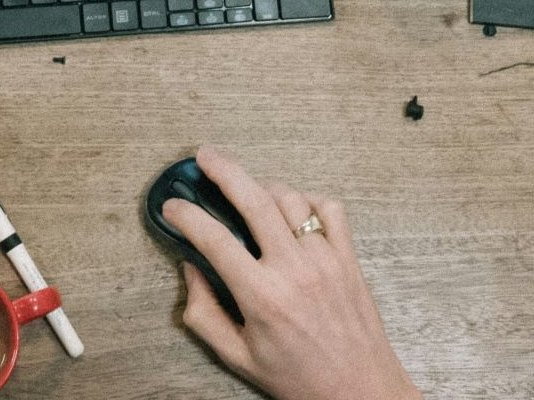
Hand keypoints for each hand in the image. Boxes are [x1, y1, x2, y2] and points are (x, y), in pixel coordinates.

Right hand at [167, 147, 418, 399]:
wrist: (360, 390)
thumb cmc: (299, 378)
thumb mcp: (238, 356)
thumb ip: (204, 314)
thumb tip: (190, 271)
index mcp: (261, 297)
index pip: (214, 239)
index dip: (186, 215)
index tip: (173, 206)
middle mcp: (294, 270)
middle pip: (254, 199)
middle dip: (223, 170)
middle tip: (205, 157)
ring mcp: (326, 259)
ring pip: (290, 198)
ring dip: (264, 187)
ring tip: (248, 191)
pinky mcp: (348, 258)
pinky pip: (329, 209)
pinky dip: (308, 201)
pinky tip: (293, 210)